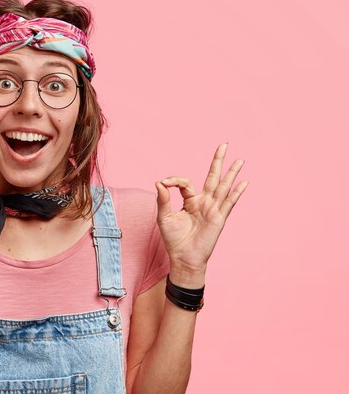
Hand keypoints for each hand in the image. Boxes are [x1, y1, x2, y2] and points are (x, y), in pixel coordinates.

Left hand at [155, 143, 247, 284]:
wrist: (183, 258)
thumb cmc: (173, 239)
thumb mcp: (164, 217)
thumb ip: (163, 200)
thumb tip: (159, 182)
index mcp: (190, 201)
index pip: (185, 183)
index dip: (174, 180)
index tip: (164, 182)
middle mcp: (203, 202)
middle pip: (212, 177)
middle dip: (218, 161)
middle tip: (224, 144)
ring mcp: (213, 209)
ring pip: (223, 186)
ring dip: (231, 173)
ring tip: (240, 160)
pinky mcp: (219, 218)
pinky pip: (228, 203)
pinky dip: (236, 192)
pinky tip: (243, 182)